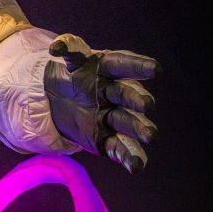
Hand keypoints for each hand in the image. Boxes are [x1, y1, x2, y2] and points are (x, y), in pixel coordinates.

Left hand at [44, 33, 157, 173]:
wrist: (55, 101)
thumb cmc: (69, 75)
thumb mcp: (69, 62)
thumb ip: (68, 51)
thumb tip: (58, 45)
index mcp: (106, 69)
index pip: (122, 64)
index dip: (138, 66)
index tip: (156, 69)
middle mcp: (114, 93)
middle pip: (127, 95)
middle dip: (138, 100)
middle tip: (147, 105)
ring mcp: (111, 117)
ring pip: (128, 123)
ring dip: (140, 130)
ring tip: (151, 137)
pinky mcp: (105, 139)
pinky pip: (118, 148)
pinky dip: (128, 157)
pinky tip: (137, 166)